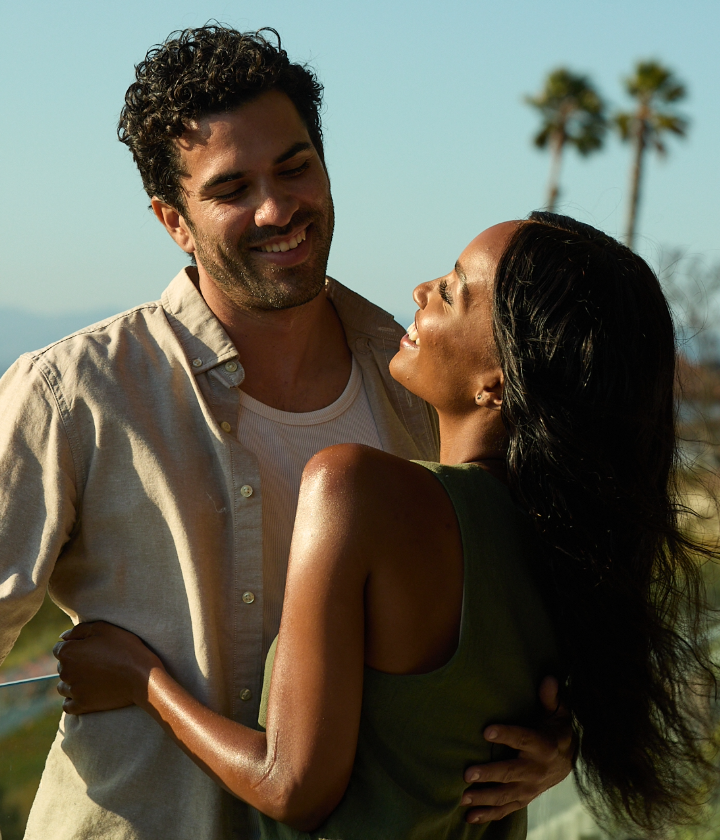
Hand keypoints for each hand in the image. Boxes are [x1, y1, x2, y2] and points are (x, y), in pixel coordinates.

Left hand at [53, 621, 162, 714]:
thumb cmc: (124, 648)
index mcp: (68, 652)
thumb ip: (79, 630)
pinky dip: (74, 700)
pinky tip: (87, 693)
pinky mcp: (82, 705)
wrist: (142, 676)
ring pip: (63, 686)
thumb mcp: (103, 629)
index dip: (75, 646)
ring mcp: (73, 690)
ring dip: (73, 682)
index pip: (59, 648)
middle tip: (97, 661)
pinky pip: (67, 705)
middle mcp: (65, 672)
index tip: (91, 648)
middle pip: (62, 667)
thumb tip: (63, 637)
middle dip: (74, 663)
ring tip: (94, 678)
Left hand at [461, 676, 574, 823]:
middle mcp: (536, 769)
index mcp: (543, 745)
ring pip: (506, 795)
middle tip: (467, 774)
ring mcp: (530, 787)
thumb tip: (549, 679)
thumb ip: (551, 698)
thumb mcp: (558, 712)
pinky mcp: (524, 797)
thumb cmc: (556, 729)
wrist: (568, 760)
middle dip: (489, 774)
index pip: (523, 738)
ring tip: (462, 798)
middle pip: (511, 772)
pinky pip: (506, 809)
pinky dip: (489, 814)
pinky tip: (469, 817)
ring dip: (484, 798)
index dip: (506, 734)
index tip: (486, 731)